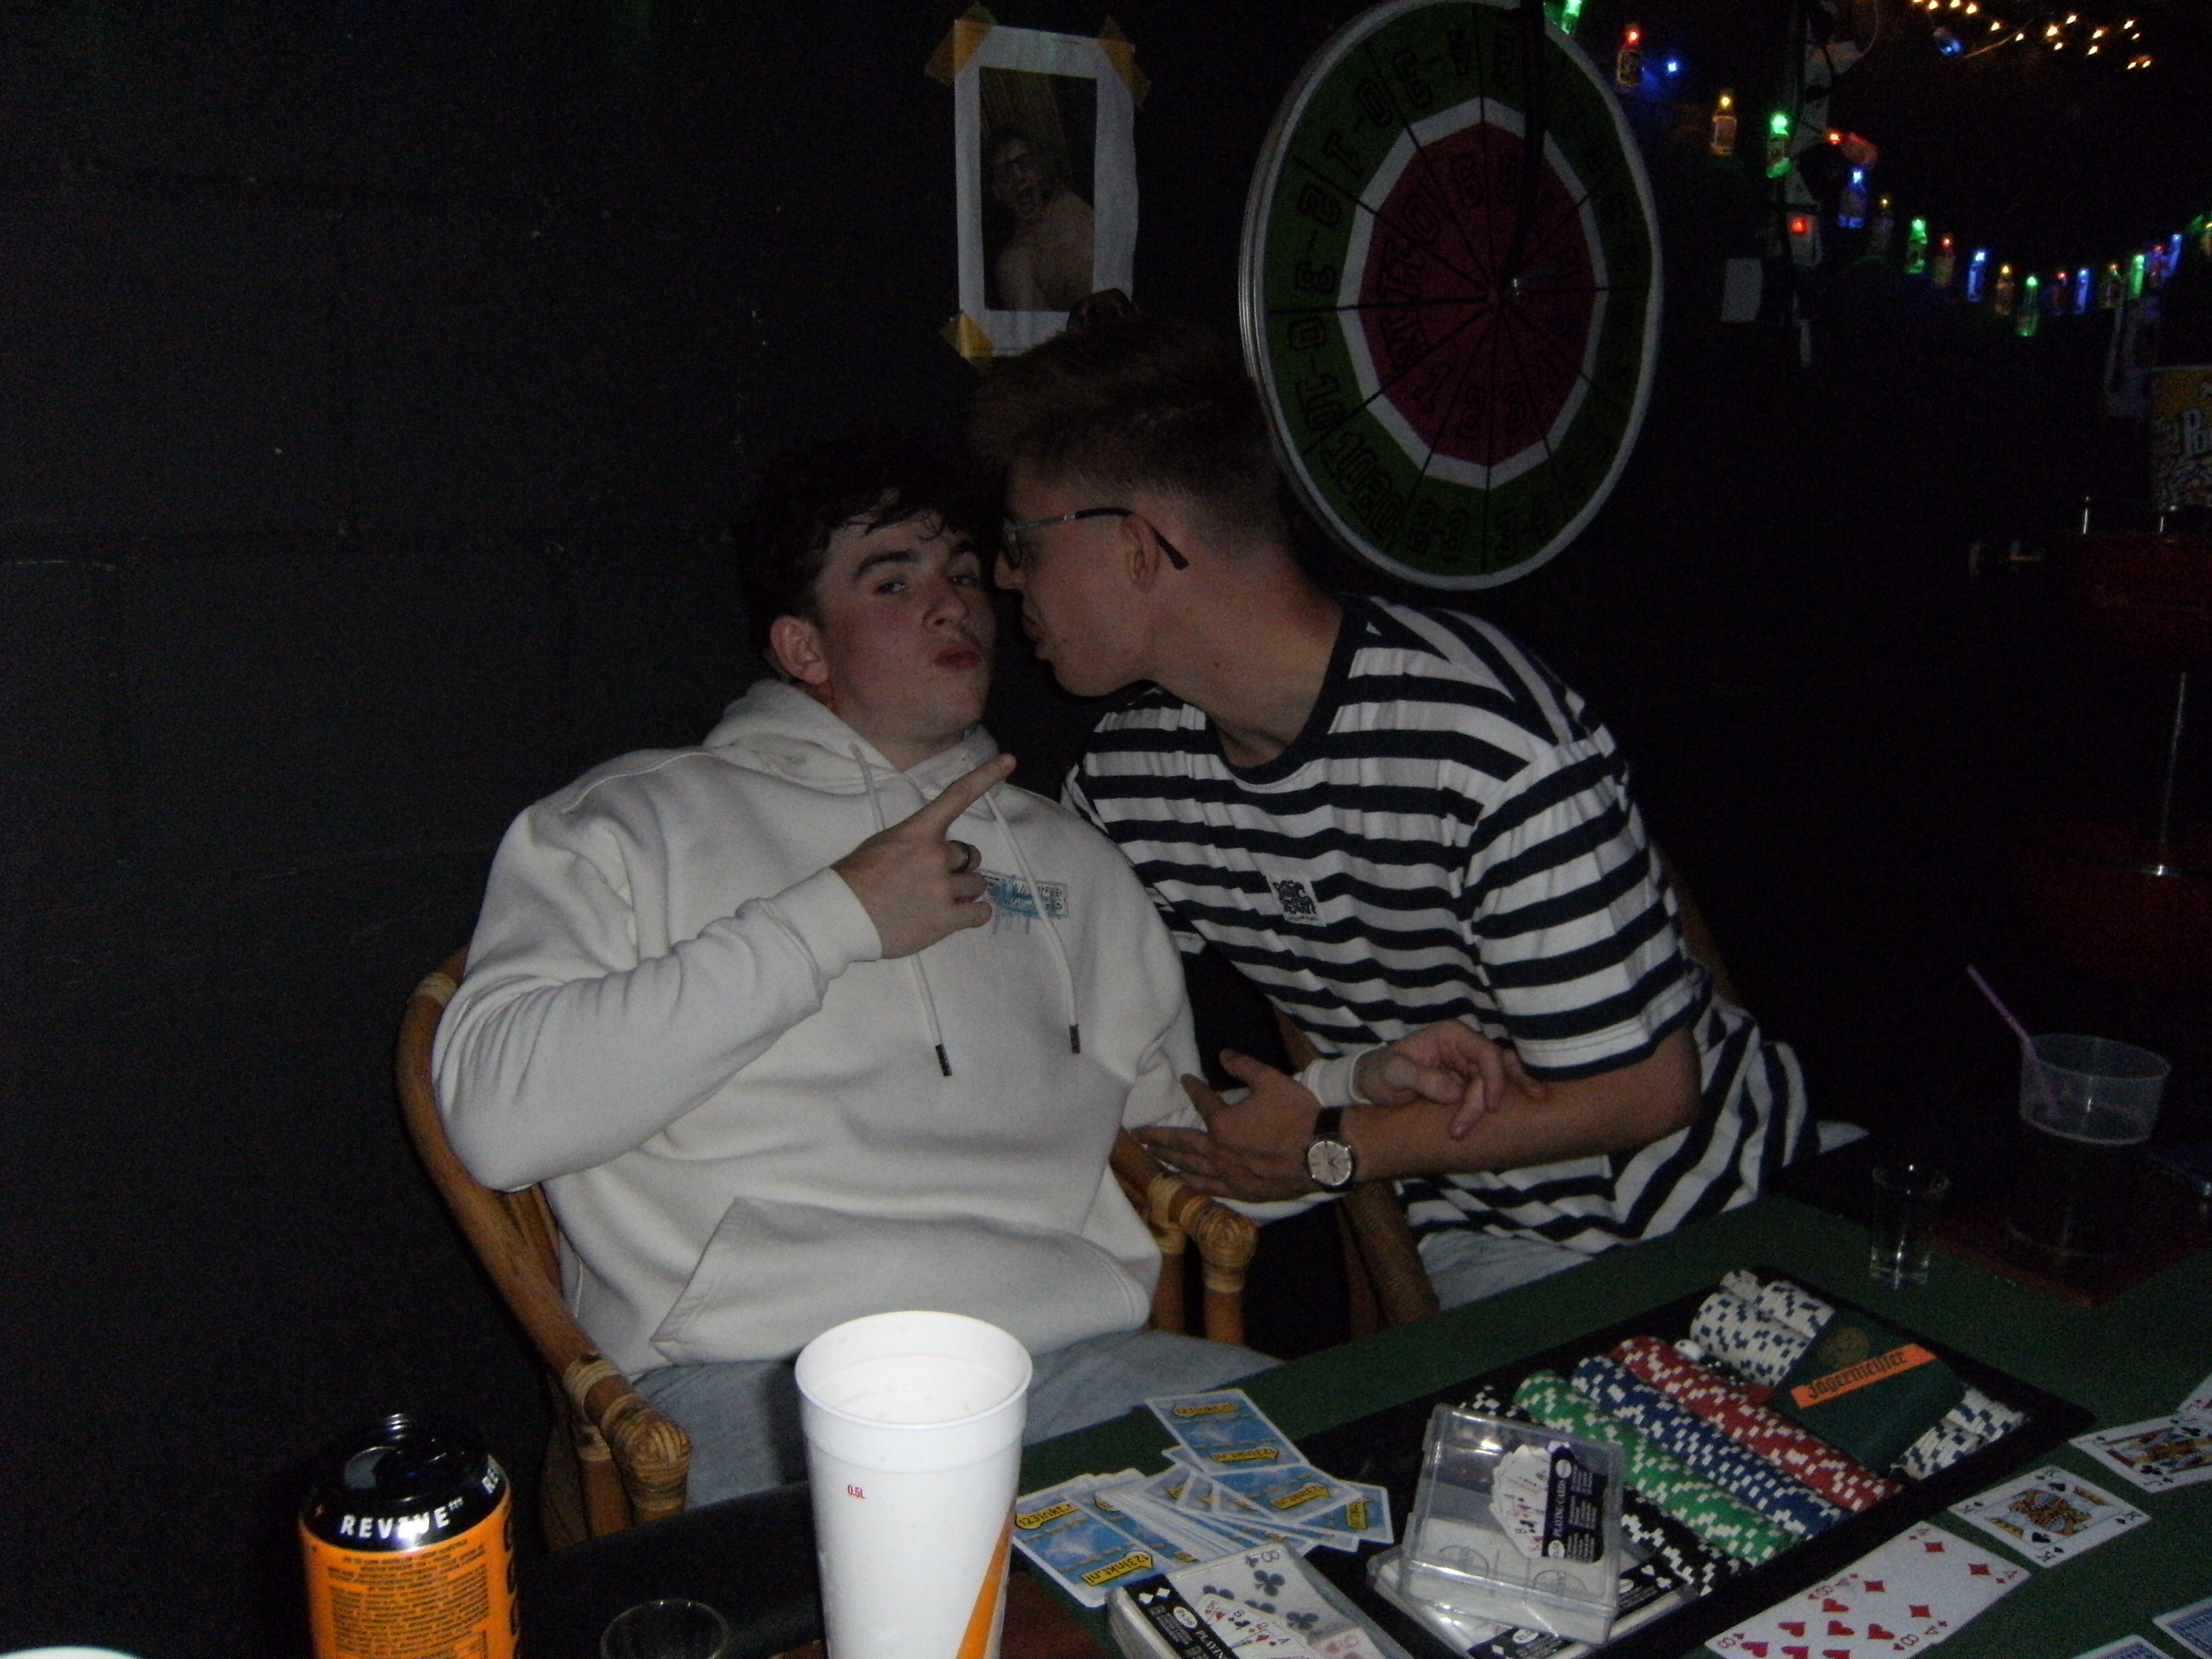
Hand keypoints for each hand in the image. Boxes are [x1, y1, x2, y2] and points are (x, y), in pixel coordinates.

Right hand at [832, 754, 1013, 957]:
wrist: (841, 916)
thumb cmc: (856, 879)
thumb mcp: (883, 844)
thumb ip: (915, 842)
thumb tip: (937, 850)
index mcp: (919, 832)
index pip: (957, 796)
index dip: (985, 777)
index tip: (1009, 761)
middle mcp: (936, 855)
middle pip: (971, 856)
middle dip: (959, 868)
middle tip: (933, 881)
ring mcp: (942, 888)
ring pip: (977, 885)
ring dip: (963, 893)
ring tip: (935, 902)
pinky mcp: (946, 919)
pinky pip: (980, 912)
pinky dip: (973, 914)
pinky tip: (953, 916)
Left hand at [1135, 1049, 1325, 1201]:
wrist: (1324, 1153)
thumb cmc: (1299, 1115)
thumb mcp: (1272, 1081)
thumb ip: (1244, 1066)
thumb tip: (1222, 1055)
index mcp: (1223, 1122)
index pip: (1202, 1101)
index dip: (1193, 1087)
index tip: (1186, 1080)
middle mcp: (1219, 1151)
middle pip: (1182, 1143)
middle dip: (1158, 1138)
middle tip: (1138, 1136)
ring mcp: (1230, 1175)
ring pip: (1191, 1169)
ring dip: (1170, 1162)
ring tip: (1153, 1159)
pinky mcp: (1243, 1192)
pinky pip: (1211, 1189)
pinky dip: (1194, 1185)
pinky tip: (1186, 1185)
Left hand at [1354, 1021, 1546, 1137]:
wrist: (1370, 1083)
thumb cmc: (1379, 1073)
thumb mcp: (1393, 1074)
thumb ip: (1422, 1079)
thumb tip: (1456, 1093)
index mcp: (1450, 1035)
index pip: (1486, 1053)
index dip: (1494, 1079)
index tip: (1490, 1107)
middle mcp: (1463, 1046)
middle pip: (1493, 1071)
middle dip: (1485, 1101)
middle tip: (1460, 1130)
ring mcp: (1466, 1064)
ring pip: (1494, 1082)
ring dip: (1488, 1106)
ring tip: (1474, 1127)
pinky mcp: (1466, 1081)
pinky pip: (1487, 1091)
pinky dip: (1494, 1103)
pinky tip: (1508, 1114)